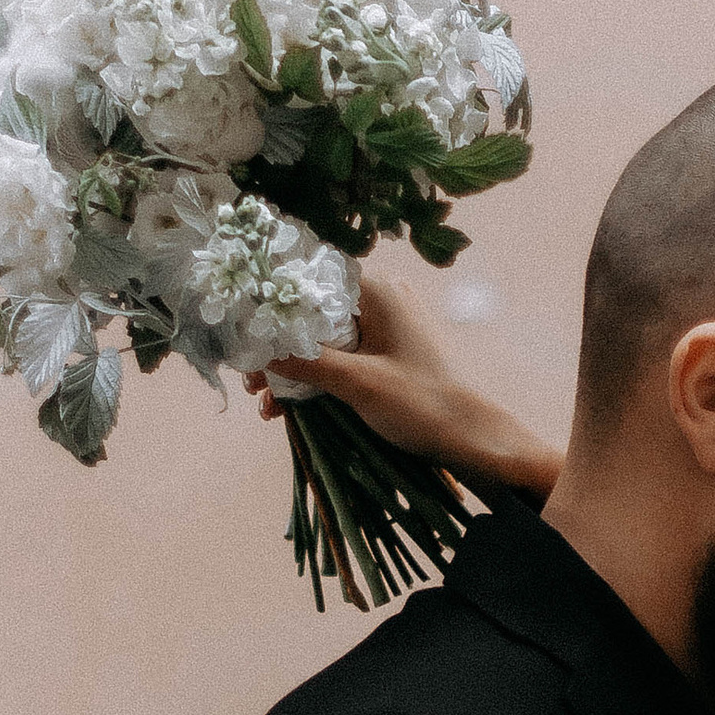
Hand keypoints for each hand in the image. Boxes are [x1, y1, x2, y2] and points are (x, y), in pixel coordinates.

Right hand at [248, 265, 562, 496]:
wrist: (472, 438)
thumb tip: (255, 353)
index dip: (273, 301)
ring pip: (321, 340)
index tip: (242, 327)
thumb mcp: (358, 383)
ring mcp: (381, 329)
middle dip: (277, 346)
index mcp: (377, 291)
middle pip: (311, 313)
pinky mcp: (382, 356)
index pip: (311, 276)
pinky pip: (338, 359)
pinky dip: (313, 380)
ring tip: (263, 400)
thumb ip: (305, 363)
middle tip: (249, 378)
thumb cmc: (423, 403)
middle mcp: (378, 301)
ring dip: (290, 369)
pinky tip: (286, 409)